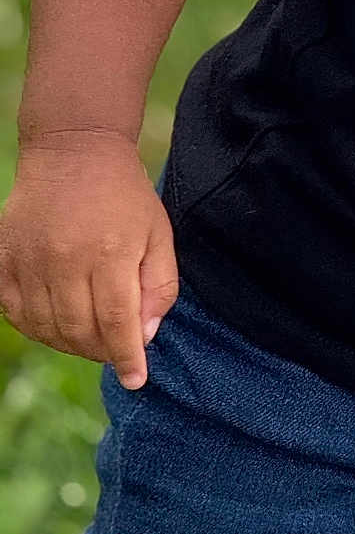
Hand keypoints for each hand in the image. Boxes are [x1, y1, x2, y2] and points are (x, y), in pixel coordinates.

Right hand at [0, 133, 177, 390]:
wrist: (75, 153)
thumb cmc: (125, 196)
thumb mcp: (159, 232)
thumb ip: (159, 284)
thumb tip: (145, 335)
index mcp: (112, 252)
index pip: (118, 322)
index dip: (127, 357)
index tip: (137, 380)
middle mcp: (66, 260)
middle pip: (79, 331)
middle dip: (101, 351)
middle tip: (116, 351)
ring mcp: (30, 261)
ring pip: (46, 328)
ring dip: (70, 343)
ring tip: (91, 337)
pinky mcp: (3, 260)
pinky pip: (15, 313)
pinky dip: (37, 327)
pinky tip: (57, 323)